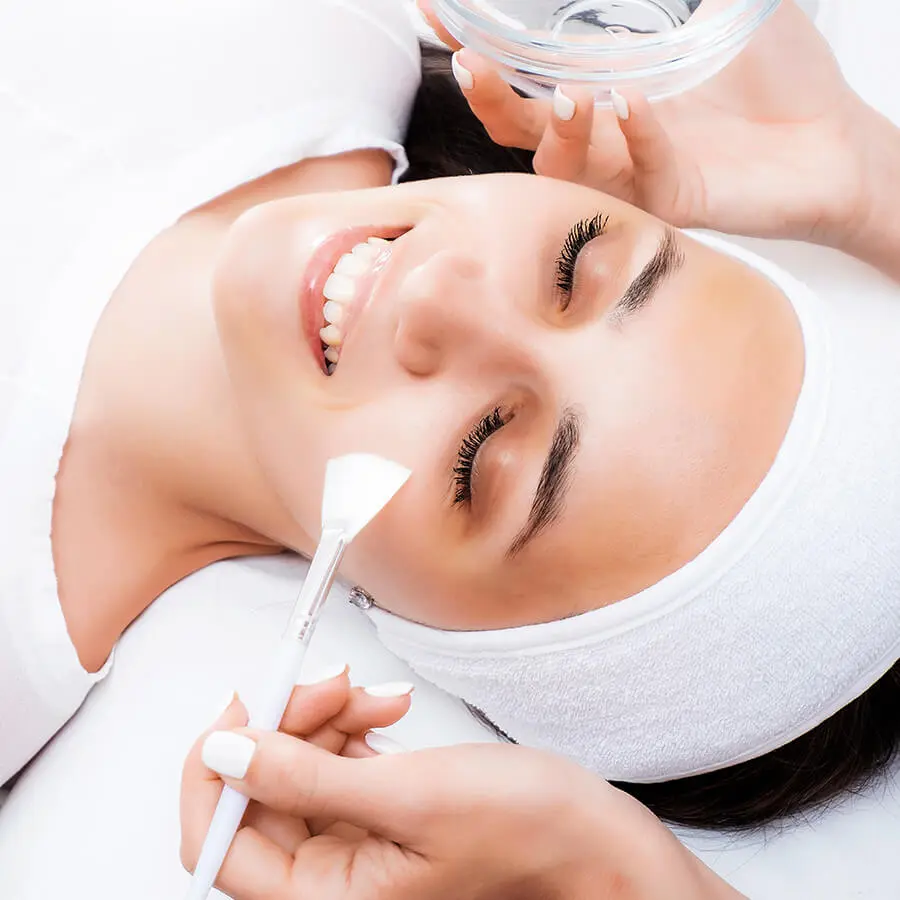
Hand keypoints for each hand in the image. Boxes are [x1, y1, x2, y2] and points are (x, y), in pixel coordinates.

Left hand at [182, 723, 743, 898]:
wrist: (588, 834)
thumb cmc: (522, 830)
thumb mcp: (409, 796)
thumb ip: (307, 775)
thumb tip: (225, 751)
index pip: (220, 843)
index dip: (215, 771)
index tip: (238, 707)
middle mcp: (329, 881)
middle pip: (262, 791)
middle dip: (288, 724)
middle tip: (328, 681)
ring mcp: (353, 845)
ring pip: (299, 766)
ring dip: (325, 716)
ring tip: (374, 693)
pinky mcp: (377, 813)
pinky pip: (336, 759)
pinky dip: (352, 723)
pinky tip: (385, 705)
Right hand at [419, 0, 870, 245]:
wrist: (834, 139)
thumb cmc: (778, 73)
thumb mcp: (719, 5)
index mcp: (603, 87)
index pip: (524, 70)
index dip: (479, 42)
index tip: (439, 10)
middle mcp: (605, 135)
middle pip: (520, 129)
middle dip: (490, 97)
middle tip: (472, 63)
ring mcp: (633, 172)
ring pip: (563, 168)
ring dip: (556, 132)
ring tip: (571, 93)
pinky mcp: (671, 199)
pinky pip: (640, 173)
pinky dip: (636, 134)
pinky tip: (635, 99)